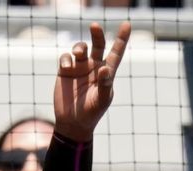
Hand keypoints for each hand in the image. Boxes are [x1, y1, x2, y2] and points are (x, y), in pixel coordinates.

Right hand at [54, 22, 131, 142]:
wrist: (72, 122)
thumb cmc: (91, 113)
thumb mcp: (101, 100)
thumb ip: (104, 85)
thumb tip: (104, 69)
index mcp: (107, 73)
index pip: (116, 53)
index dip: (121, 39)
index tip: (126, 24)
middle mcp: (94, 67)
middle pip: (98, 44)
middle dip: (97, 34)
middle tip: (95, 26)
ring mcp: (80, 67)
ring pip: (80, 48)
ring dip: (79, 47)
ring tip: (78, 54)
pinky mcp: (65, 70)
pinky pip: (66, 57)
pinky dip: (66, 59)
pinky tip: (66, 67)